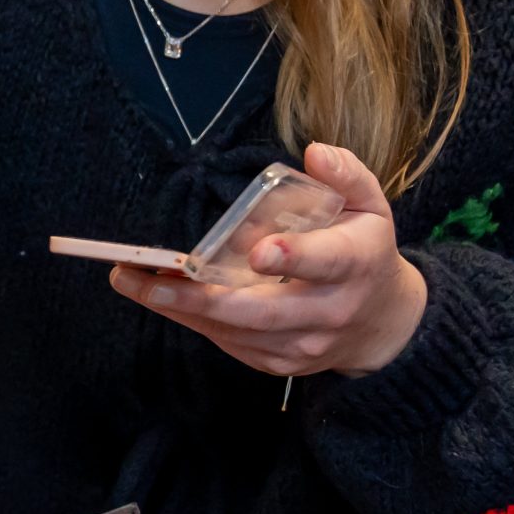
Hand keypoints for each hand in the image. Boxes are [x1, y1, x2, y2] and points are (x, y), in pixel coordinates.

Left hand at [109, 142, 427, 378]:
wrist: (382, 324)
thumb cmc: (365, 250)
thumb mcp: (370, 205)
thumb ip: (347, 176)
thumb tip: (315, 152)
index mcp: (353, 264)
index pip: (324, 261)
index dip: (292, 257)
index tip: (258, 250)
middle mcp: (328, 311)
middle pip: (262, 311)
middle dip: (203, 297)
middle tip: (153, 278)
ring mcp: (301, 344)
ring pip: (236, 332)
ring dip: (181, 308)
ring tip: (131, 281)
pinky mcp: (278, 362)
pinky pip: (229, 343)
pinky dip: (192, 321)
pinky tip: (156, 296)